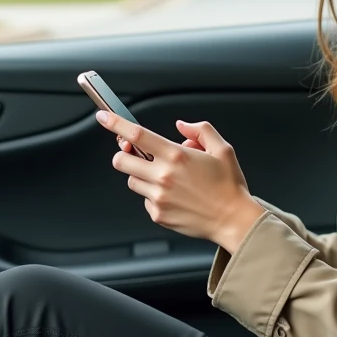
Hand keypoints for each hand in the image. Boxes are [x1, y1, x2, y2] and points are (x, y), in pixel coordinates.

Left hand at [100, 111, 263, 251]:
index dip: (115, 124)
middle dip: (124, 154)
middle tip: (136, 154)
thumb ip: (200, 131)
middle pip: (121, 160)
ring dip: (141, 176)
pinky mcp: (158, 215)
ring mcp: (158, 197)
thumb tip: (182, 126)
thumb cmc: (229, 186)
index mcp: (176, 156)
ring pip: (131, 181)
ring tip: (165, 178)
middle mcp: (163, 176)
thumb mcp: (222, 149)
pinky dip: (153, 196)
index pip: (136, 135)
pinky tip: (173, 196)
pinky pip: (145, 201)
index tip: (104, 116)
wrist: (233, 220)